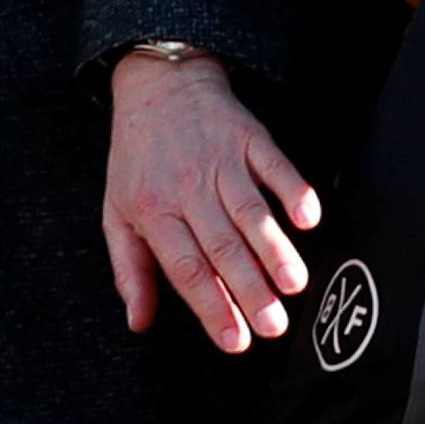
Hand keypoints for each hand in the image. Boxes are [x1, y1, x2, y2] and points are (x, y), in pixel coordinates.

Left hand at [102, 54, 318, 352]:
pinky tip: (308, 216)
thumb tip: (138, 322)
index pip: (185, 266)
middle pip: (222, 245)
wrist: (158, 82)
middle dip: (250, 289)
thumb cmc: (138, 156)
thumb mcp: (116, 210)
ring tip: (294, 284)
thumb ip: (129, 269)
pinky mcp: (247, 136)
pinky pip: (272, 164)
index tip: (235, 341)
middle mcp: (187, 186)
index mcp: (153, 209)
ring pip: (249, 211)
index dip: (211, 305)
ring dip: (274, 248)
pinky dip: (292, 189)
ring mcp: (219, 159)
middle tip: (274, 326)